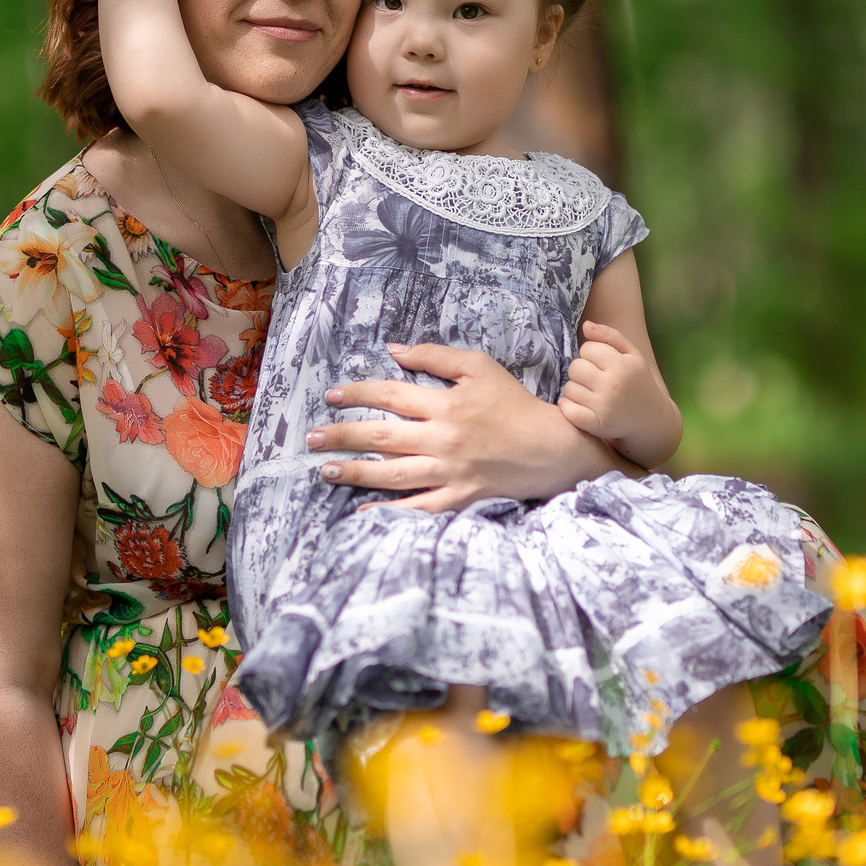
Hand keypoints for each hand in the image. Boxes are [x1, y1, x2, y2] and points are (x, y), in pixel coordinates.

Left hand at [306, 342, 633, 512]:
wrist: (553, 447)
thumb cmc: (515, 404)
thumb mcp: (480, 367)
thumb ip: (435, 356)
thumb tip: (394, 351)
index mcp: (446, 404)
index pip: (390, 395)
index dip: (356, 394)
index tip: (331, 396)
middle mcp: (443, 439)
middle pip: (382, 437)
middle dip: (343, 436)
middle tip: (312, 438)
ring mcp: (450, 472)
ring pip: (392, 474)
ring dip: (354, 473)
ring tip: (325, 470)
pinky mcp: (459, 498)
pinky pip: (418, 509)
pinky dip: (388, 514)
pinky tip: (361, 514)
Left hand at [558, 320, 671, 445]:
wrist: (650, 419)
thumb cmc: (637, 382)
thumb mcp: (632, 355)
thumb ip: (610, 336)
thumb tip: (586, 325)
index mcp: (622, 365)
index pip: (587, 349)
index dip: (590, 355)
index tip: (600, 365)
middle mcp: (613, 384)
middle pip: (575, 367)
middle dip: (581, 371)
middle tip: (593, 380)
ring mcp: (604, 406)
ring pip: (569, 388)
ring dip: (575, 390)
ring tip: (590, 394)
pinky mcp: (596, 424)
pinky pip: (568, 409)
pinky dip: (567, 407)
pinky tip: (577, 406)